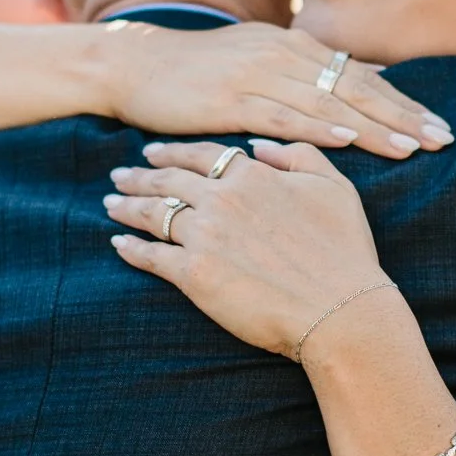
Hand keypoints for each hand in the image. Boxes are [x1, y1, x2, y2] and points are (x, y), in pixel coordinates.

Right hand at [102, 23, 452, 162]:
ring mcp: (257, 74)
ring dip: (372, 126)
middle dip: (402, 115)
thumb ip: (300, 79)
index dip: (402, 102)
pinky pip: (281, 115)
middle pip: (355, 87)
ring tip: (409, 147)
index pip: (361, 76)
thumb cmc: (196, 74)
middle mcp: (283, 54)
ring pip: (327, 103)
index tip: (438, 126)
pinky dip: (315, 127)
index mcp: (294, 47)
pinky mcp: (230, 98)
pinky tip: (345, 141)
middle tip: (442, 139)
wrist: (134, 64)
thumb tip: (346, 96)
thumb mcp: (256, 65)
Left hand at [105, 139, 389, 356]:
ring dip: (128, 207)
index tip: (152, 153)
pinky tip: (118, 243)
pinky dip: (131, 248)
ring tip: (110, 204)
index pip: (202, 155)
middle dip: (139, 176)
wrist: (340, 309)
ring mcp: (204, 236)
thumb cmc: (345, 251)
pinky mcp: (193, 275)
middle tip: (119, 176)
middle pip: (169, 181)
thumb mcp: (334, 187)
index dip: (173, 152)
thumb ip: (298, 156)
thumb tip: (260, 146)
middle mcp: (222, 199)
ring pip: (154, 213)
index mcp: (253, 175)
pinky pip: (152, 256)